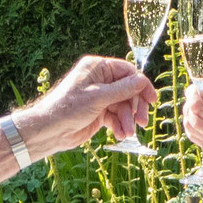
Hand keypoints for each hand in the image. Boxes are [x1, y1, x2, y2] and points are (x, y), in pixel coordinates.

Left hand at [19, 56, 156, 155]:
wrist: (50, 131)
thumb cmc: (69, 108)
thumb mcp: (98, 97)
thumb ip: (123, 89)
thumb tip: (142, 81)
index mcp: (98, 68)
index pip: (127, 72)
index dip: (141, 85)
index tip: (151, 100)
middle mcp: (100, 80)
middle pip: (128, 90)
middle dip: (135, 107)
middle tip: (142, 121)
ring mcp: (100, 97)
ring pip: (123, 106)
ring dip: (127, 120)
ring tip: (128, 133)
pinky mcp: (99, 112)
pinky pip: (116, 117)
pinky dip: (120, 126)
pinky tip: (120, 135)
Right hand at [182, 80, 202, 150]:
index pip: (193, 92)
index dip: (195, 103)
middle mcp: (199, 102)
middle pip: (189, 109)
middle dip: (200, 124)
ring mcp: (195, 115)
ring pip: (188, 123)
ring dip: (202, 134)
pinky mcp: (193, 128)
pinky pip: (191, 134)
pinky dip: (202, 140)